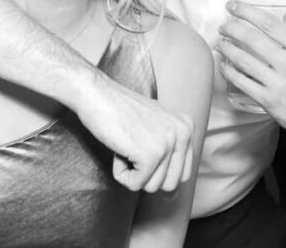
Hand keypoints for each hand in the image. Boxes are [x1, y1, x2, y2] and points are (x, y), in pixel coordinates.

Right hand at [73, 69, 195, 192]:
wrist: (98, 96)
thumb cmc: (120, 111)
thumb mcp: (156, 124)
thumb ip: (169, 147)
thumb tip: (172, 189)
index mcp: (187, 127)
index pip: (183, 174)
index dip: (159, 171)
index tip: (143, 150)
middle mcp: (183, 134)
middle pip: (169, 185)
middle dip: (147, 175)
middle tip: (133, 148)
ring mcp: (169, 143)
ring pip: (152, 187)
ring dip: (132, 172)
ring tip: (127, 145)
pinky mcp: (151, 155)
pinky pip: (134, 184)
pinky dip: (120, 173)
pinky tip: (119, 149)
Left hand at [217, 1, 285, 154]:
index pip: (268, 23)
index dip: (247, 12)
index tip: (234, 6)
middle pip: (251, 38)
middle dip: (232, 28)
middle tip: (224, 25)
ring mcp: (276, 82)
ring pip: (242, 60)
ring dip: (226, 49)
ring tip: (220, 43)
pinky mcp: (267, 100)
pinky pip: (241, 82)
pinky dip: (229, 71)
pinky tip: (223, 65)